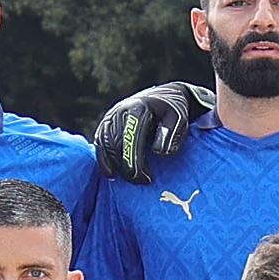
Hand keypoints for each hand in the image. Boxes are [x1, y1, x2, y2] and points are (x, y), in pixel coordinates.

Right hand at [92, 82, 211, 183]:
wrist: (160, 97)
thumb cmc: (171, 111)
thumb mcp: (178, 118)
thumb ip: (171, 133)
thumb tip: (158, 151)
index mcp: (138, 108)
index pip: (132, 138)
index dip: (136, 161)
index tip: (147, 178)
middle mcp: (119, 112)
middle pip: (115, 143)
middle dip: (125, 166)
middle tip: (140, 182)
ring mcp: (110, 118)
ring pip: (105, 145)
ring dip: (113, 165)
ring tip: (127, 180)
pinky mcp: (104, 125)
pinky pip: (99, 144)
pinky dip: (103, 160)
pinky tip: (112, 174)